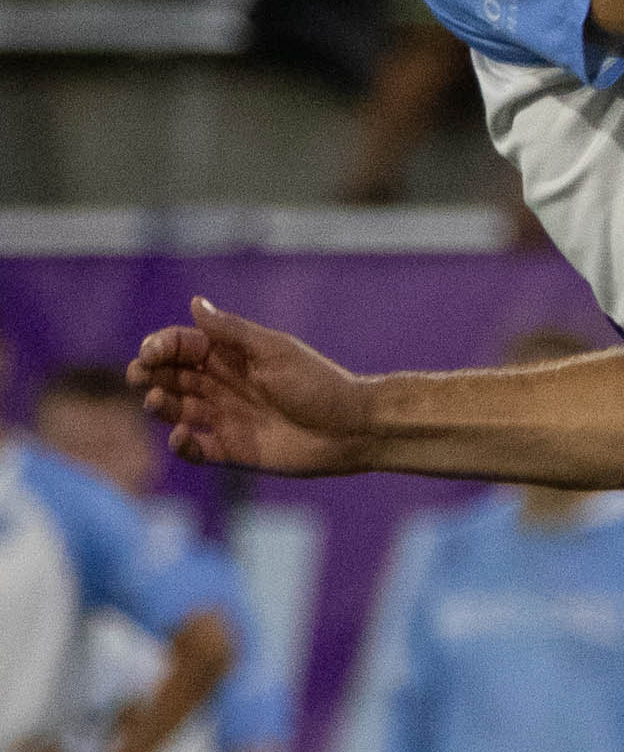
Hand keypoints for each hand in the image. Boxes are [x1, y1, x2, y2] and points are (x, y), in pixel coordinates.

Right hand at [132, 300, 379, 476]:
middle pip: (170, 377)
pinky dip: (181, 444)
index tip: (151, 352)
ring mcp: (225, 417)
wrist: (353, 428)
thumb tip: (195, 302)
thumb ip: (233, 331)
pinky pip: (195, 448)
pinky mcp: (232, 449)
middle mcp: (222, 385)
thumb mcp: (274, 351)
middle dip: (149, 375)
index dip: (160, 347)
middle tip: (141, 376)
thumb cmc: (319, 384)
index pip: (181, 346)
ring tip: (158, 402)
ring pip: (175, 409)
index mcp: (230, 356)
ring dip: (159, 405)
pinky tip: (179, 435)